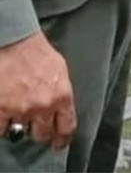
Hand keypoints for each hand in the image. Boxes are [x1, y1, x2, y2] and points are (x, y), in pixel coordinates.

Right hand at [0, 32, 74, 149]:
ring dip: (19, 126)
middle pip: (43, 134)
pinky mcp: (2, 110)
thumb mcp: (60, 72)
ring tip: (18, 113)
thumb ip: (61, 93)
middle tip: (36, 128)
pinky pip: (2, 129)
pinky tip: (5, 113)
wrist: (15, 43)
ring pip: (20, 133)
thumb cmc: (37, 53)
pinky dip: (3, 123)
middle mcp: (43, 106)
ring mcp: (21, 109)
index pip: (66, 127)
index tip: (59, 144)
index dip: (62, 139)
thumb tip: (61, 108)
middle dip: (40, 132)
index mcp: (62, 96)